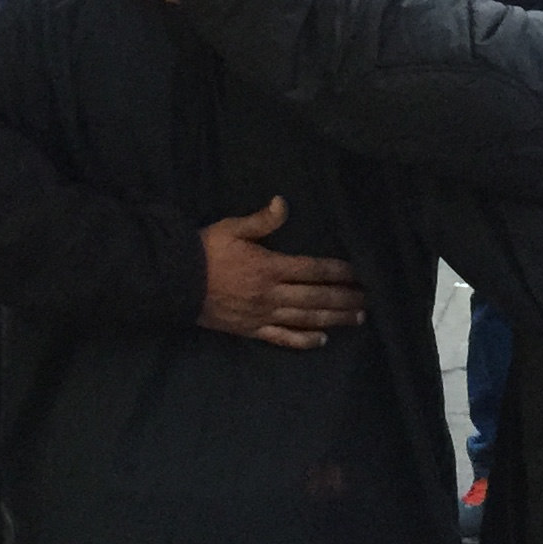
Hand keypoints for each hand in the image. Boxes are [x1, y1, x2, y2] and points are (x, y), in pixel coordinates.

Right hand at [199, 196, 367, 349]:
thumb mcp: (231, 228)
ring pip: (306, 319)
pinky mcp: (251, 330)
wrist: (174, 283)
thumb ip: (261, 220)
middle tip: (368, 298)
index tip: (359, 272)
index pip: (313, 269)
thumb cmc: (204, 252)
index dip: (338, 271)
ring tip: (356, 318)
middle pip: (316, 297)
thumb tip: (283, 202)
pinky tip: (321, 340)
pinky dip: (303, 340)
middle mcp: (272, 294)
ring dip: (334, 318)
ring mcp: (263, 315)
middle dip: (344, 297)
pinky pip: (282, 338)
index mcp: (270, 267)